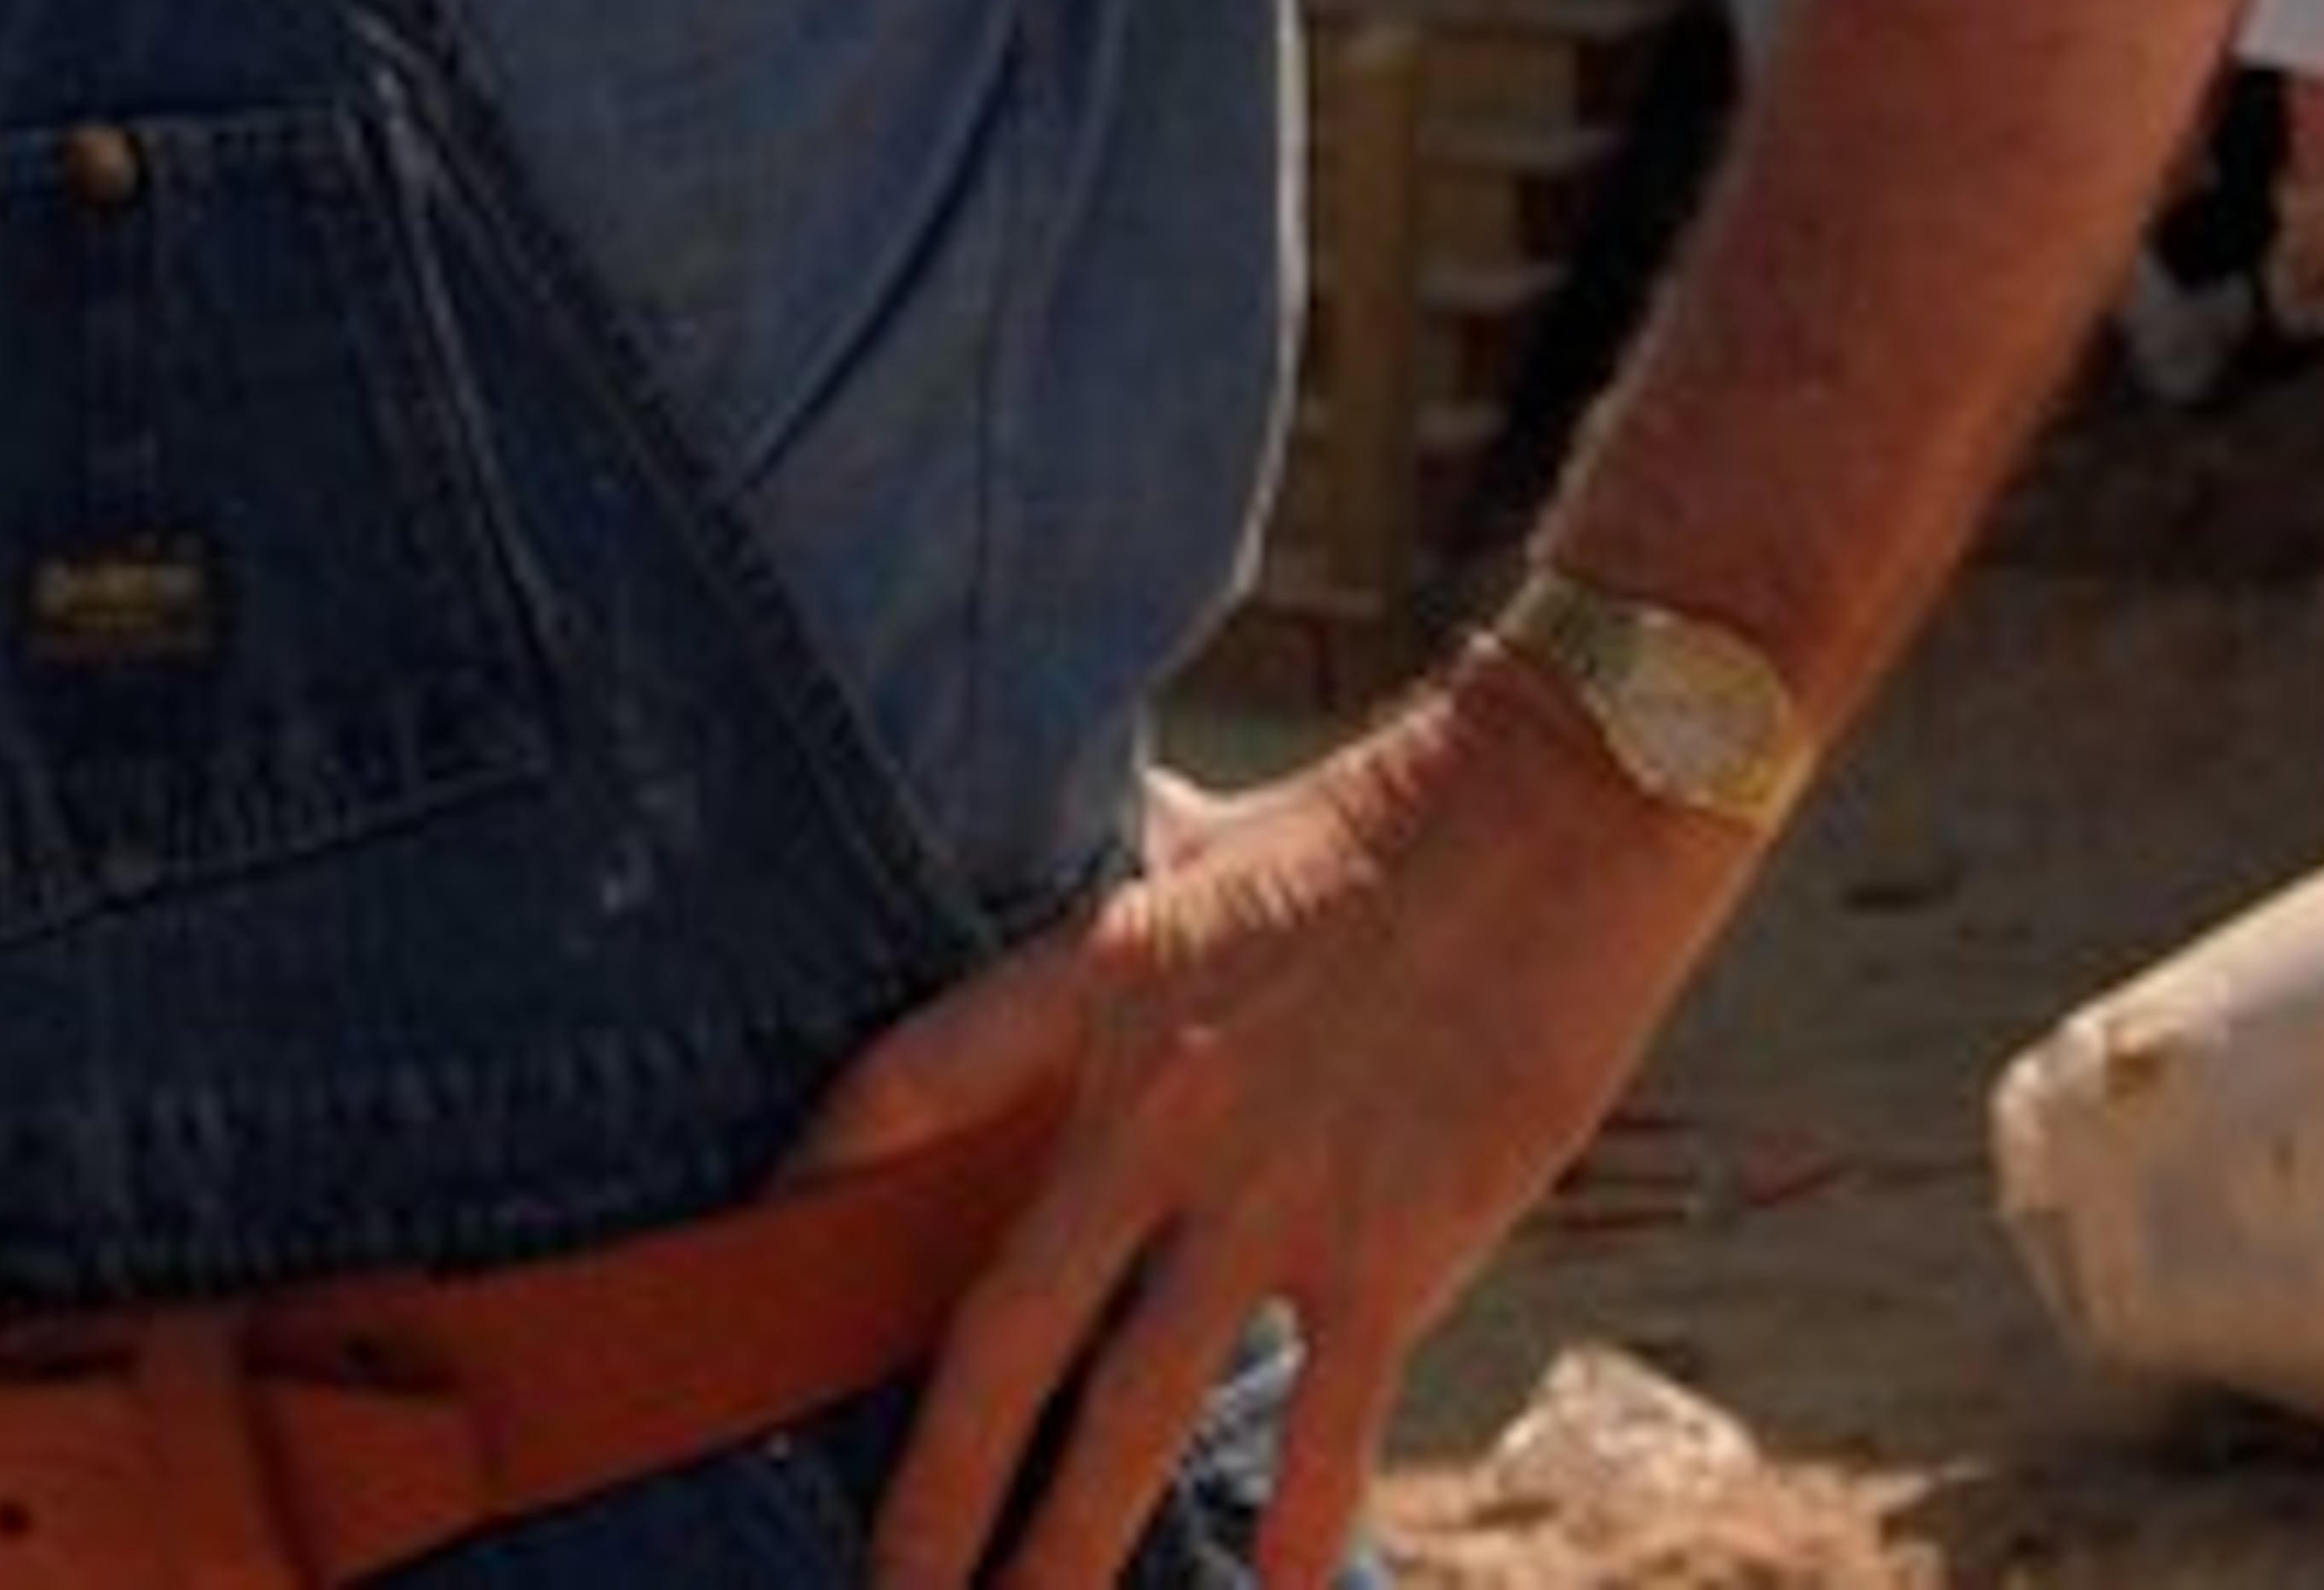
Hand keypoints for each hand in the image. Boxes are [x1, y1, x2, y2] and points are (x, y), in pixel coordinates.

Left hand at [782, 674, 1749, 1587]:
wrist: (1560, 808)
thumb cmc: (1389, 814)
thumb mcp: (1215, 837)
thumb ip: (1139, 877)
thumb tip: (1108, 852)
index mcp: (1100, 979)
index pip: (910, 1082)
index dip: (822, 1171)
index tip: (763, 1261)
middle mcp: (1157, 1103)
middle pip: (1007, 1330)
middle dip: (936, 1489)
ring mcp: (1274, 1187)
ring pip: (1132, 1413)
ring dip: (1066, 1551)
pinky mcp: (1395, 1245)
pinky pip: (1322, 1430)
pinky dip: (1291, 1540)